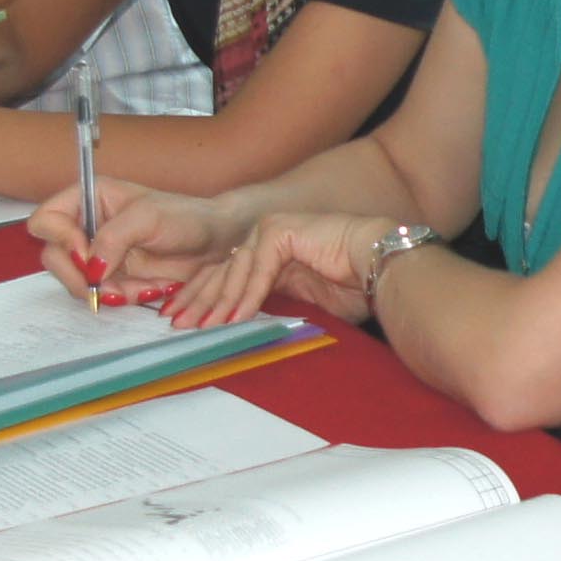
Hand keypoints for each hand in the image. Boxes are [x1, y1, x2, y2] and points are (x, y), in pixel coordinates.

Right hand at [31, 180, 241, 307]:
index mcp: (89, 198)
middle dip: (79, 276)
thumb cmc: (185, 217)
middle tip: (105, 285)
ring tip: (141, 286)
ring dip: (106, 290)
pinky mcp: (113, 278)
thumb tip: (90, 266)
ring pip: (76, 281)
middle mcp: (86, 226)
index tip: (85, 252)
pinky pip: (102, 295)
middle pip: (53, 256)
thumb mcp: (148, 218)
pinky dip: (123, 298)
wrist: (216, 242)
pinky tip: (149, 289)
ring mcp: (98, 254)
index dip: (60, 239)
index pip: (46, 219)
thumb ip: (113, 238)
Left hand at [179, 212, 395, 329]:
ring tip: (204, 327)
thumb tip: (239, 331)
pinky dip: (247, 294)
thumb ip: (271, 309)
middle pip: (220, 272)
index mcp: (267, 256)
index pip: (225, 277)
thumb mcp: (302, 305)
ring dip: (218, 302)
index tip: (183, 322)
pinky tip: (235, 316)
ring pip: (234, 270)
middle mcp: (263, 239)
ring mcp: (270, 230)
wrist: (383, 266)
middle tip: (177, 325)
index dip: (203, 299)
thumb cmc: (354, 288)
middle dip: (198, 301)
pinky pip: (258, 267)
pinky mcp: (280, 229)